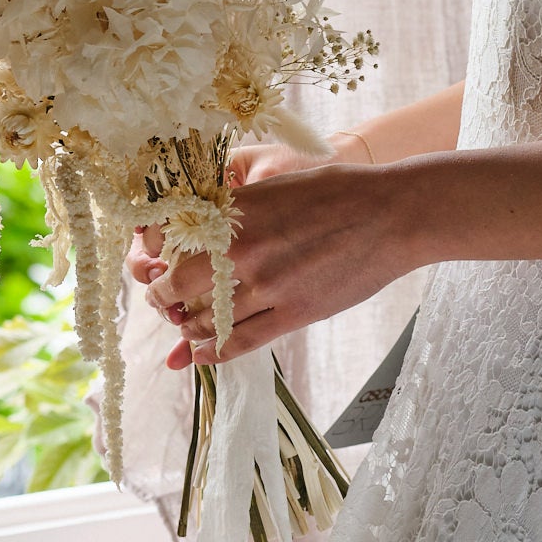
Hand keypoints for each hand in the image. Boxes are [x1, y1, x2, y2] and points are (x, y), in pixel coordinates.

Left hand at [136, 148, 418, 370]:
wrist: (390, 215)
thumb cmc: (337, 192)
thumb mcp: (277, 187)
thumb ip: (238, 209)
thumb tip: (201, 226)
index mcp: (237, 212)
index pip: (171, 240)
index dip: (152, 256)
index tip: (151, 262)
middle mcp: (244, 249)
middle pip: (178, 284)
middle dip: (162, 295)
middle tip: (159, 298)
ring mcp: (269, 285)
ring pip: (207, 318)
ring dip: (187, 326)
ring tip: (182, 326)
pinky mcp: (294, 313)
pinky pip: (240, 341)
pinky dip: (213, 351)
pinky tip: (200, 354)